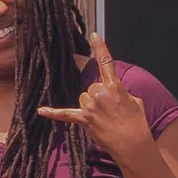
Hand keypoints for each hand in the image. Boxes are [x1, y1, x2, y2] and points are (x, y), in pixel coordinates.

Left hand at [37, 33, 153, 160]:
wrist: (132, 143)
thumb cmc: (136, 122)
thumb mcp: (134, 101)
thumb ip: (120, 92)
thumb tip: (111, 92)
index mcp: (115, 86)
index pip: (107, 62)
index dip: (100, 47)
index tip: (94, 34)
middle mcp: (100, 93)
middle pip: (91, 88)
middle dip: (99, 97)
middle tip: (110, 111)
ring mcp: (91, 106)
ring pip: (83, 99)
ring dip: (90, 107)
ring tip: (103, 118)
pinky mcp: (84, 119)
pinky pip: (65, 114)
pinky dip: (54, 113)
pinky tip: (41, 110)